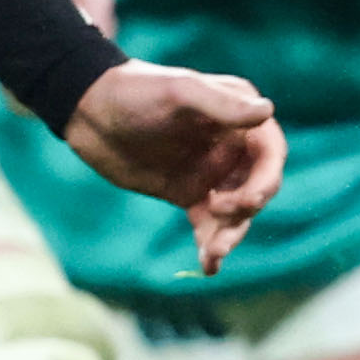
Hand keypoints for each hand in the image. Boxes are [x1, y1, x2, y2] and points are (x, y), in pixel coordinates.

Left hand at [66, 58, 283, 270]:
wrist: (89, 111)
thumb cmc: (135, 91)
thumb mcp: (179, 92)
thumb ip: (222, 105)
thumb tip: (267, 111)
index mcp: (238, 116)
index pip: (270, 153)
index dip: (266, 179)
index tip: (250, 200)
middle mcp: (233, 146)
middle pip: (258, 187)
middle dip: (245, 208)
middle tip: (217, 212)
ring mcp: (212, 173)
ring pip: (236, 212)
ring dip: (230, 234)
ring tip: (214, 253)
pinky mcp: (189, 194)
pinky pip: (208, 225)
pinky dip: (210, 246)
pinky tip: (208, 268)